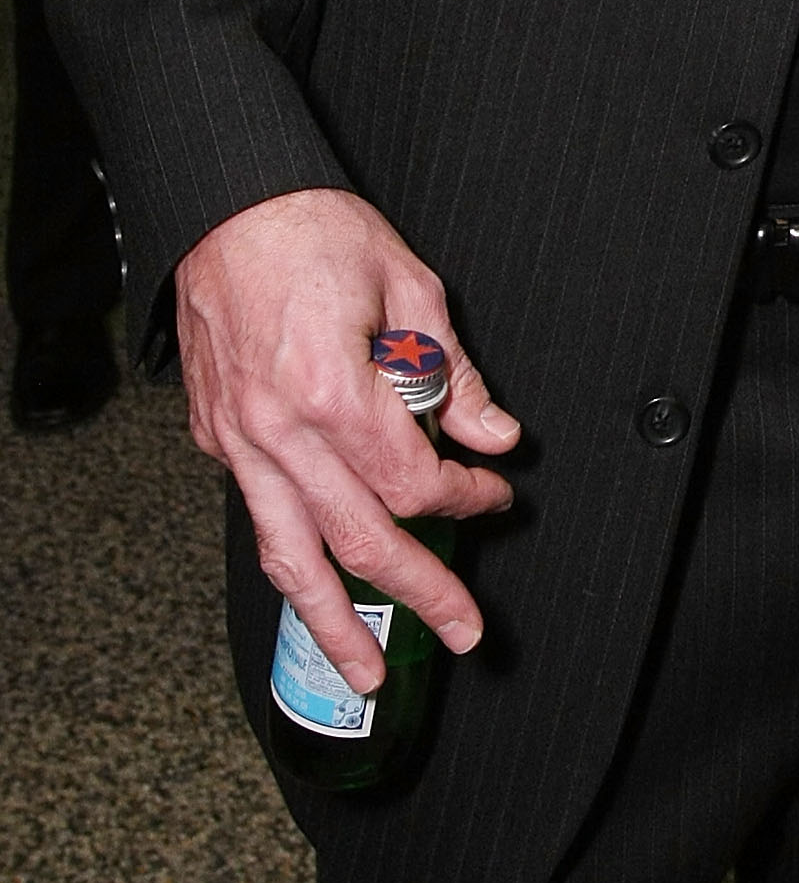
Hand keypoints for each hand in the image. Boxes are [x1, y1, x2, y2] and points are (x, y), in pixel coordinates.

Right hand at [175, 187, 521, 696]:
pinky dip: (292, 563)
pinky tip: (318, 591)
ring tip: (365, 675)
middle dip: (419, 592)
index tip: (496, 494)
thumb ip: (454, 373)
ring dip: (331, 623)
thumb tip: (495, 436)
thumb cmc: (316, 232)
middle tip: (466, 632)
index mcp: (331, 390)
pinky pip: (260, 519)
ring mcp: (239, 443)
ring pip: (289, 556)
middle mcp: (278, 431)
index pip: (412, 480)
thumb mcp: (410, 286)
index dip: (464, 496)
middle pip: (358, 538)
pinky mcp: (218, 441)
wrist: (225, 207)